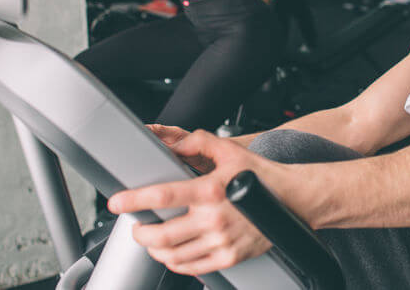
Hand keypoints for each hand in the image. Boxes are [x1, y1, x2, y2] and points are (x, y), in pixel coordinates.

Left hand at [108, 130, 276, 276]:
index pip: (163, 196)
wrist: (293, 200)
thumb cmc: (262, 175)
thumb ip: (200, 141)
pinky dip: (175, 264)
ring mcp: (222, 242)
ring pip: (173, 256)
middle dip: (140, 233)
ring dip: (155, 250)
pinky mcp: (230, 257)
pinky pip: (192, 268)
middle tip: (135, 226)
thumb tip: (174, 142)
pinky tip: (172, 254)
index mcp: (210, 190)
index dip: (134, 199)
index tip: (116, 201)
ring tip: (152, 240)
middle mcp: (214, 219)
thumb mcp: (231, 151)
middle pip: (162, 236)